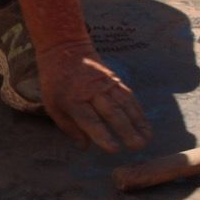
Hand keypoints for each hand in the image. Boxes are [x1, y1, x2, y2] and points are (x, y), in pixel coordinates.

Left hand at [33, 40, 151, 153]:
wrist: (64, 50)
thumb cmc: (56, 83)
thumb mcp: (53, 106)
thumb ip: (69, 127)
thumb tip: (85, 147)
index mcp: (72, 100)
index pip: (90, 120)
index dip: (102, 135)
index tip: (114, 149)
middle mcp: (91, 91)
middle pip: (111, 112)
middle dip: (126, 130)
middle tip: (137, 146)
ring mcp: (105, 84)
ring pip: (124, 104)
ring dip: (137, 122)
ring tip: (146, 138)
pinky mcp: (115, 79)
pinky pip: (129, 96)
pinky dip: (138, 110)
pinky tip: (144, 124)